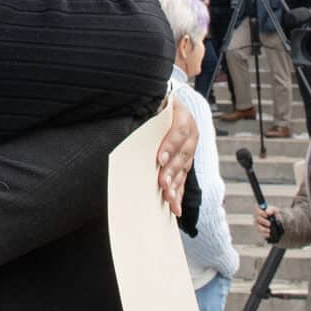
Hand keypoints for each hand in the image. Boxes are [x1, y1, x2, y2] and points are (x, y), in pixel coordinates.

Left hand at [155, 98, 197, 215]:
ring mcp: (190, 147)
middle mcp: (190, 131)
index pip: (179, 130)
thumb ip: (144, 115)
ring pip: (184, 168)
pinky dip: (179, 193)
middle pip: (183, 153)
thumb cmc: (153, 105)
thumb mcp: (151, 105)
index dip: (170, 145)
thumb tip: (120, 125)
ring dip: (176, 185)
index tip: (160, 159)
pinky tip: (175, 206)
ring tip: (169, 198)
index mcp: (181, 113)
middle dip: (172, 171)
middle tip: (162, 184)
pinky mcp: (186, 161)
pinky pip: (184, 178)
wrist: (167, 104)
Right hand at [252, 206, 279, 239]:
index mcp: (261, 210)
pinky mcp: (260, 230)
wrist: (280, 223)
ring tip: (269, 230)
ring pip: (258, 226)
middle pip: (257, 218)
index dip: (261, 212)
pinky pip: (260, 233)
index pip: (257, 209)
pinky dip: (265, 234)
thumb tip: (267, 212)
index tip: (266, 215)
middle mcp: (257, 216)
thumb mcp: (276, 211)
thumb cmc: (276, 214)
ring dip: (264, 229)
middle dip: (263, 221)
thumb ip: (272, 210)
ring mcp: (258, 224)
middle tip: (269, 224)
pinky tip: (269, 234)